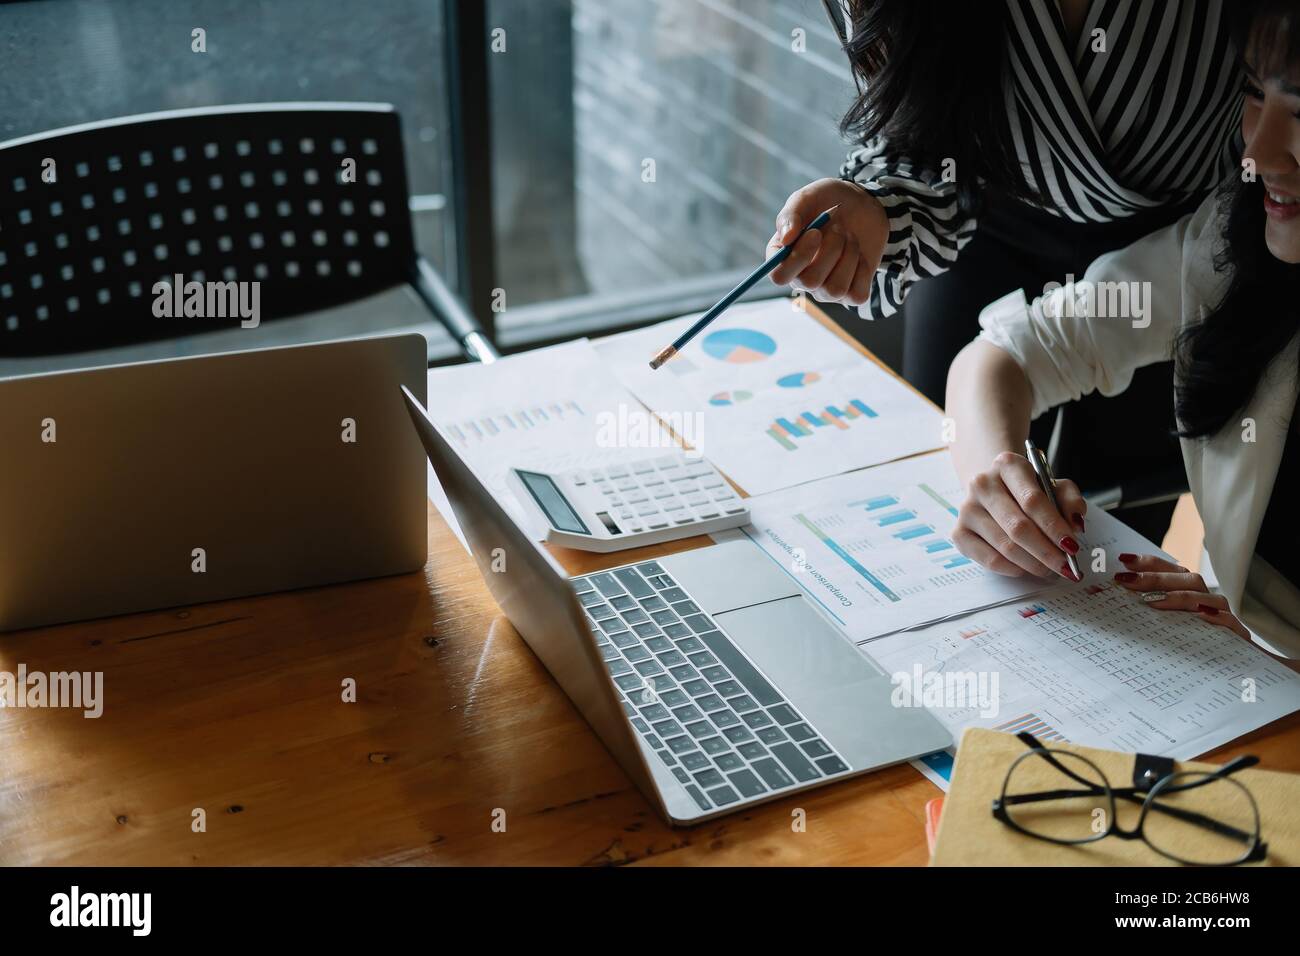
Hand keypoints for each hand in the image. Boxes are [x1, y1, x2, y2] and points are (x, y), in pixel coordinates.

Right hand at [766, 178, 888, 306]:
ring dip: (848, 256)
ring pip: (835, 290)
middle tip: (838, 228)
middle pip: (809, 282)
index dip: (798, 257)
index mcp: (783, 258)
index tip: (815, 233)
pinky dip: (863, 270)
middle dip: (831, 250)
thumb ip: (791, 215)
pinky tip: (859, 255)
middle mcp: (801, 278)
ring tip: (850, 237)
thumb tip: (786, 239)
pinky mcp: (850, 294)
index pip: (779, 276)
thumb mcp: (807, 198)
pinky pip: (856, 295)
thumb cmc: (827, 201)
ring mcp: (826, 290)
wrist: (861, 205)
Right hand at [953, 451, 1086, 579]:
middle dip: (1046, 552)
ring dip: (1032, 564)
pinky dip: (1012, 569)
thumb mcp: (1054, 487)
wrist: (994, 491)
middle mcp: (982, 484)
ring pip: (1005, 546)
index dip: (1054, 527)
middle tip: (1065, 567)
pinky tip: (1026, 569)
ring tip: (1050, 570)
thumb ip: (1070, 501)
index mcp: (1007, 465)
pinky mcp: (959, 532)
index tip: (1073, 547)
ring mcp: (967, 509)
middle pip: (1018, 526)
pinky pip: (989, 559)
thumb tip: (1075, 524)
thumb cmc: (1028, 491)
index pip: (1032, 500)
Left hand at [1112, 553, 1251, 639]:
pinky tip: (1199, 615)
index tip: (1123, 561)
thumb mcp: (1163, 627)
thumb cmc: (1189, 646)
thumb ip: (1143, 610)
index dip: (1149, 563)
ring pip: (1206, 597)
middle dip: (1154, 578)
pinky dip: (1214, 617)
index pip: (1171, 571)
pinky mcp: (1236, 636)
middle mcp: (1207, 601)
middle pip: (1187, 579)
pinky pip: (1228, 622)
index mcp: (1190, 594)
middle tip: (1126, 580)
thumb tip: (1107, 595)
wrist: (1230, 672)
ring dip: (1178, 596)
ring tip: (1151, 600)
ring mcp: (1223, 616)